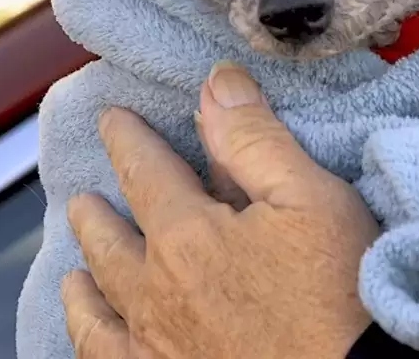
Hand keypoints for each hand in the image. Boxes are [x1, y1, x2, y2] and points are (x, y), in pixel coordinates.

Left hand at [61, 61, 379, 358]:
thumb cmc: (342, 292)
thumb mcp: (312, 198)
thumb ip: (256, 141)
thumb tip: (216, 85)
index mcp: (189, 235)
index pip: (146, 172)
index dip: (128, 140)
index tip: (113, 120)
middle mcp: (157, 291)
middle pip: (111, 241)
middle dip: (96, 212)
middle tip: (83, 197)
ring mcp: (155, 345)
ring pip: (100, 305)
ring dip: (87, 274)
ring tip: (76, 267)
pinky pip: (106, 357)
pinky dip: (91, 336)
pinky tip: (94, 331)